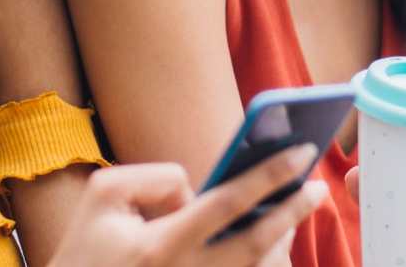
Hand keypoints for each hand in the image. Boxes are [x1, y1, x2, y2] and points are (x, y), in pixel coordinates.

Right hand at [48, 144, 324, 266]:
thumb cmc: (86, 248)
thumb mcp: (102, 196)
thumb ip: (154, 178)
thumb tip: (197, 190)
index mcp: (161, 244)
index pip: (228, 202)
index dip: (270, 174)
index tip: (303, 151)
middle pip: (256, 242)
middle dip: (293, 211)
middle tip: (319, 187)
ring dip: (283, 241)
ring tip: (297, 209)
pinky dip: (266, 264)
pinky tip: (275, 243)